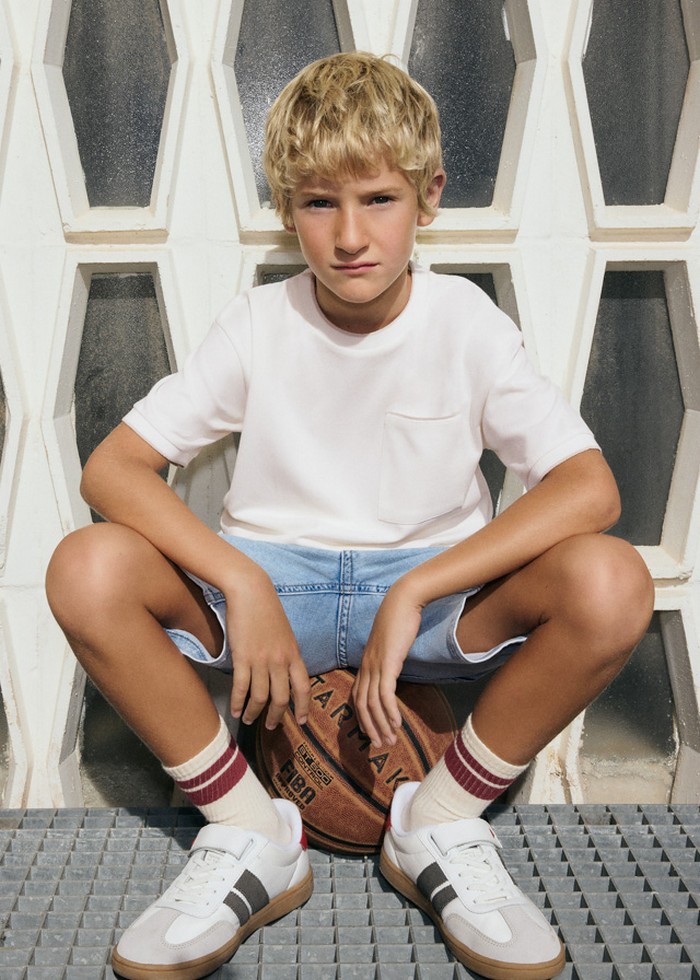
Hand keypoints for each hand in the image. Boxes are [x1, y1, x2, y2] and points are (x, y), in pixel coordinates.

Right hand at [227, 573, 309, 729]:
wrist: (251, 591)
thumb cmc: (267, 610)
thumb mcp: (285, 633)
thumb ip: (287, 654)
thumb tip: (286, 672)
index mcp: (294, 654)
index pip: (303, 688)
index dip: (303, 707)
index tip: (302, 722)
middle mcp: (280, 661)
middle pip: (281, 699)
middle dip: (276, 717)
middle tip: (271, 727)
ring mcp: (261, 660)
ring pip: (260, 698)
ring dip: (253, 713)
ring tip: (247, 719)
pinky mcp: (242, 657)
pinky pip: (241, 688)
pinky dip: (237, 703)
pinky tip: (233, 711)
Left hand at [352, 583, 422, 747]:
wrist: (402, 601)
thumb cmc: (399, 620)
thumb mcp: (390, 644)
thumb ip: (388, 658)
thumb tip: (392, 669)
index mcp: (365, 663)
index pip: (358, 697)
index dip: (363, 718)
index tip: (371, 734)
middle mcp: (366, 667)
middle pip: (361, 705)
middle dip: (369, 728)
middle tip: (379, 746)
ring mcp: (375, 665)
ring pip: (372, 703)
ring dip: (381, 725)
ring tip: (390, 742)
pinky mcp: (387, 663)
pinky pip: (385, 694)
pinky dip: (390, 712)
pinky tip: (397, 725)